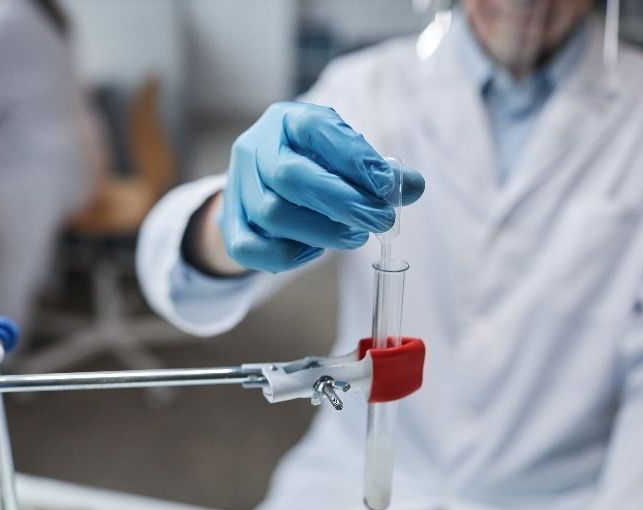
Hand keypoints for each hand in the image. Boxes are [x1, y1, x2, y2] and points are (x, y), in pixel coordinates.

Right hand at [217, 101, 424, 273]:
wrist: (257, 185)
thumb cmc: (311, 166)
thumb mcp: (343, 156)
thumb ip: (378, 172)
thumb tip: (413, 187)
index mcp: (287, 120)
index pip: (317, 131)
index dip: (354, 158)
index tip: (389, 185)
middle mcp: (255, 147)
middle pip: (290, 177)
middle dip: (342, 203)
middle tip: (380, 221)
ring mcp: (236, 186)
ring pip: (272, 214)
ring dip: (322, 232)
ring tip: (354, 236)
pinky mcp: (229, 224)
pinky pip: (254, 249)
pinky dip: (290, 255)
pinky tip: (314, 249)